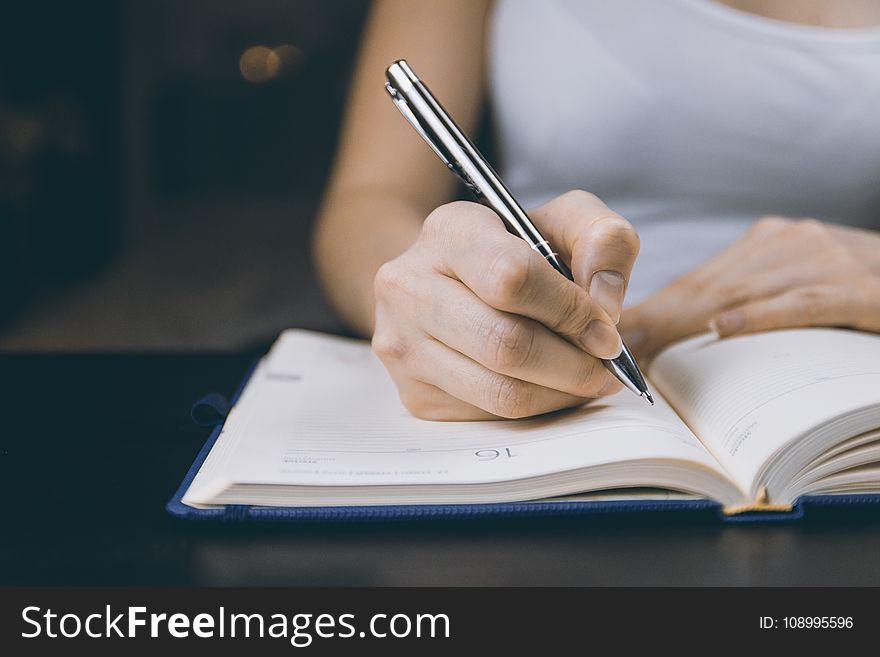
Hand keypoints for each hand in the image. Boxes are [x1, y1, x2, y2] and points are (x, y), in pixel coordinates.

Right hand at [372, 190, 639, 419]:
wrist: (450, 283)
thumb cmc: (516, 252)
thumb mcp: (565, 223)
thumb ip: (604, 241)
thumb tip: (605, 304)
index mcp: (449, 231)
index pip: (511, 278)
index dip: (570, 311)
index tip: (606, 330)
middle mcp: (409, 286)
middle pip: (506, 344)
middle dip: (573, 364)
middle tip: (605, 365)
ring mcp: (404, 345)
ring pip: (500, 392)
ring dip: (561, 393)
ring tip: (586, 378)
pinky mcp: (414, 394)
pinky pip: (490, 417)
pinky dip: (536, 409)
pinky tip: (549, 386)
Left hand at [620, 216, 879, 363]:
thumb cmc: (862, 286)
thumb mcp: (803, 279)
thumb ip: (754, 295)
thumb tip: (696, 332)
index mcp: (770, 243)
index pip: (699, 280)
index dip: (652, 309)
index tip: (611, 336)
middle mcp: (789, 243)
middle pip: (708, 287)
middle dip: (654, 320)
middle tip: (608, 348)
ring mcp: (826, 260)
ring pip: (742, 293)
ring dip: (686, 323)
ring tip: (641, 348)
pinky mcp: (862, 289)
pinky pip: (803, 302)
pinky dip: (761, 316)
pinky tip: (724, 328)